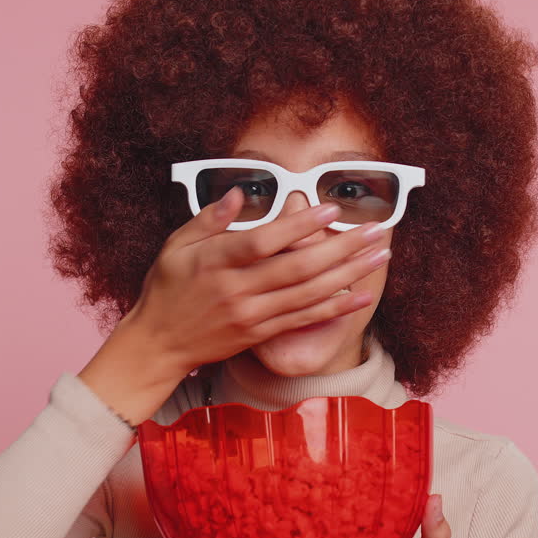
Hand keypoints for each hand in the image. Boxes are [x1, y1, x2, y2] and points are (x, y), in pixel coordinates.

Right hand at [122, 185, 390, 377]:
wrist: (158, 345)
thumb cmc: (167, 288)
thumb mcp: (175, 246)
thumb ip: (209, 219)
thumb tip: (240, 193)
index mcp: (215, 263)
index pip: (264, 242)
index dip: (299, 226)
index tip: (331, 210)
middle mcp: (236, 290)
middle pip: (297, 268)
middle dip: (342, 248)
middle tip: (377, 231)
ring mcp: (251, 316)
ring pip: (308, 294)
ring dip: (349, 275)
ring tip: (380, 255)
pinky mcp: (260, 334)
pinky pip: (303, 320)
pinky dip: (335, 308)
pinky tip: (362, 295)